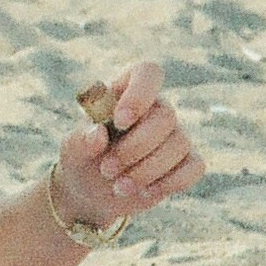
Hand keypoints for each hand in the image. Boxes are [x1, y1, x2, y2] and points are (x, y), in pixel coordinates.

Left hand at [52, 60, 203, 230]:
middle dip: (135, 148)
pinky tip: (145, 192)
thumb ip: (80, 141)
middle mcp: (154, 108)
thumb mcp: (71, 152)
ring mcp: (173, 135)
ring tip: (118, 186)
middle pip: (166, 115)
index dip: (139, 95)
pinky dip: (169, 183)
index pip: (148, 73)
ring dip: (146, 170)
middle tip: (106, 169)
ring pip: (180, 143)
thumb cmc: (82, 160)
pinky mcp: (185, 162)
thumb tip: (98, 134)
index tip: (120, 121)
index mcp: (125, 92)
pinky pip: (194, 167)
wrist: (91, 193)